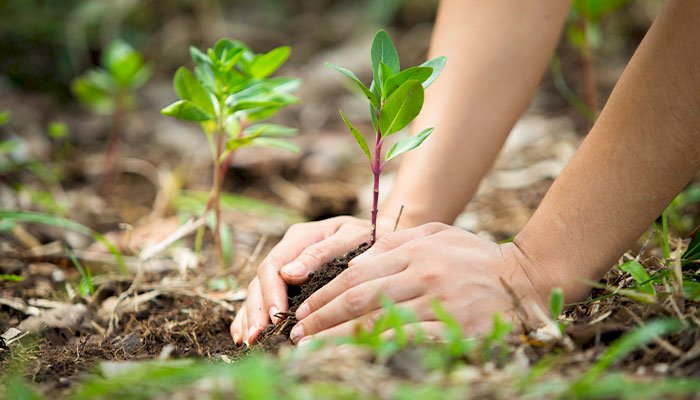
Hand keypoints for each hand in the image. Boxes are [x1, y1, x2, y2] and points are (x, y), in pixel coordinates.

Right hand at [230, 215, 394, 345]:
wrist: (383, 239)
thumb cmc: (371, 238)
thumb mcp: (352, 238)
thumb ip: (321, 253)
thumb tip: (288, 274)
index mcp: (300, 237)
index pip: (273, 265)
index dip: (271, 292)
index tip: (276, 316)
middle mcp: (288, 251)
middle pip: (260, 281)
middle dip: (256, 310)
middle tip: (257, 336)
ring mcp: (286, 267)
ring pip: (257, 292)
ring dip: (250, 317)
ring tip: (248, 341)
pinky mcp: (289, 282)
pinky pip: (263, 299)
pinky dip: (251, 316)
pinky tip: (243, 336)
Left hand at [288, 223, 551, 344]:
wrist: (527, 278)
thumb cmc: (477, 257)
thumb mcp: (438, 234)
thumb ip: (398, 243)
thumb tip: (357, 258)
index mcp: (415, 249)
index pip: (357, 273)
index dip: (325, 294)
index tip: (303, 310)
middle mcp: (423, 272)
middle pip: (359, 298)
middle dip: (321, 318)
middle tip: (297, 334)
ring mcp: (439, 300)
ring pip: (377, 322)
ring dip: (338, 339)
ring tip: (312, 350)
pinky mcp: (455, 327)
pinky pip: (407, 341)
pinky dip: (376, 350)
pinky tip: (356, 359)